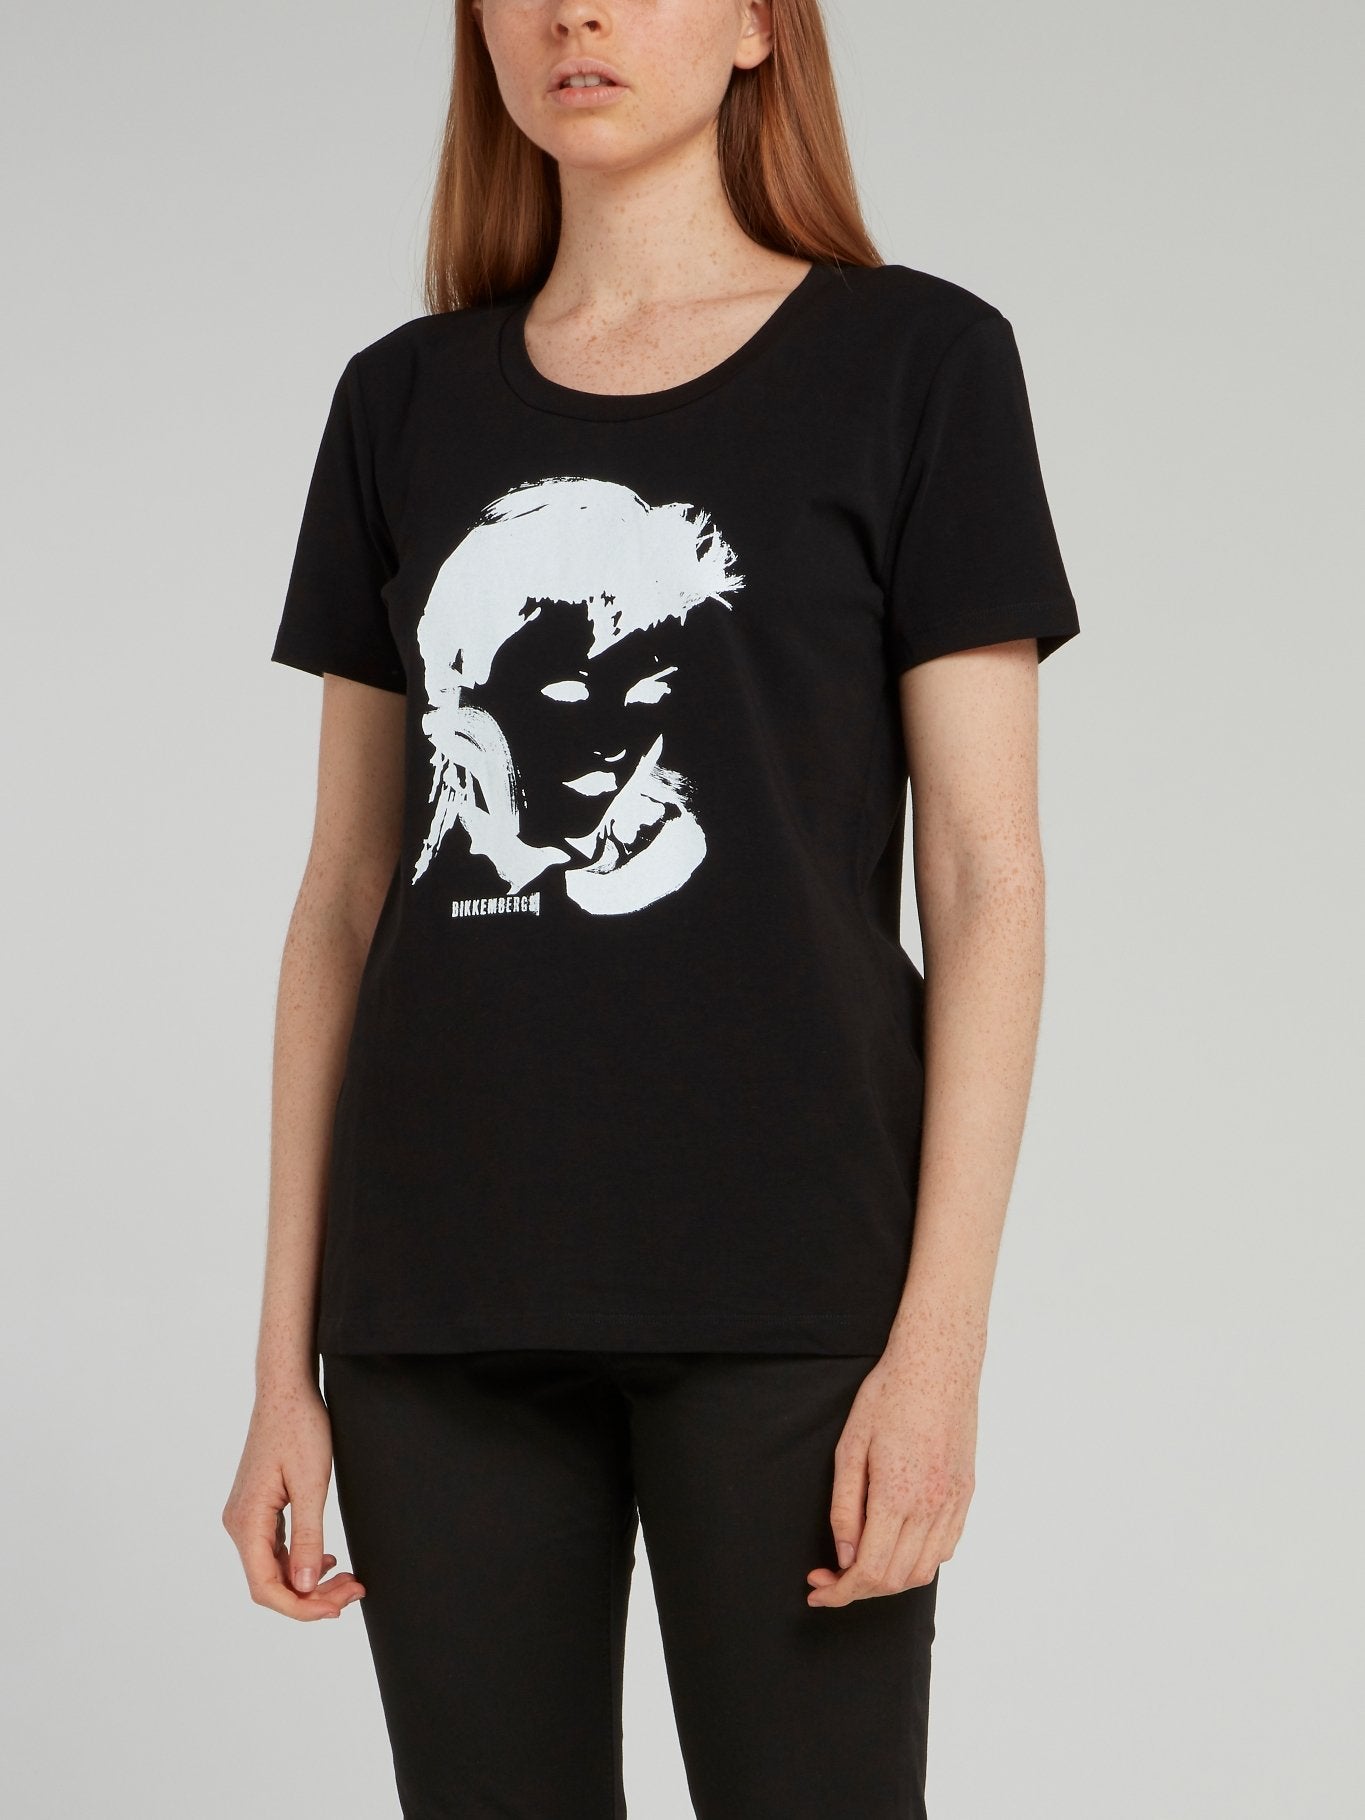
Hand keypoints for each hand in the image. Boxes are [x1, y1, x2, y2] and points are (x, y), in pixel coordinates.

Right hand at [222, 1379, 365, 1620]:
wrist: (286, 1389)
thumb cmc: (299, 1428)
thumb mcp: (311, 1484)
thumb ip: (308, 1537)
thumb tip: (305, 1587)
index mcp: (247, 1522)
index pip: (266, 1587)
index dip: (301, 1607)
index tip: (337, 1608)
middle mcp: (239, 1524)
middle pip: (271, 1582)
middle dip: (311, 1597)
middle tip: (354, 1592)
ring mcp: (247, 1517)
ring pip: (275, 1568)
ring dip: (309, 1581)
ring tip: (349, 1580)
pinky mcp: (258, 1508)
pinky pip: (277, 1549)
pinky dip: (302, 1561)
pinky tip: (328, 1560)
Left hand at [806, 1339, 977, 1606]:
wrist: (938, 1364)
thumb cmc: (888, 1396)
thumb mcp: (850, 1447)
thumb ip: (845, 1508)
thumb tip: (845, 1557)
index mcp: (897, 1496)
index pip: (869, 1572)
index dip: (840, 1592)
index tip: (817, 1590)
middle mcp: (931, 1507)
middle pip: (895, 1580)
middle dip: (857, 1589)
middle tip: (828, 1576)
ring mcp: (953, 1502)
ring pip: (923, 1571)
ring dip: (889, 1581)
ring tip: (860, 1565)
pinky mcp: (965, 1493)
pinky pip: (945, 1548)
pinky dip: (919, 1562)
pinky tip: (896, 1547)